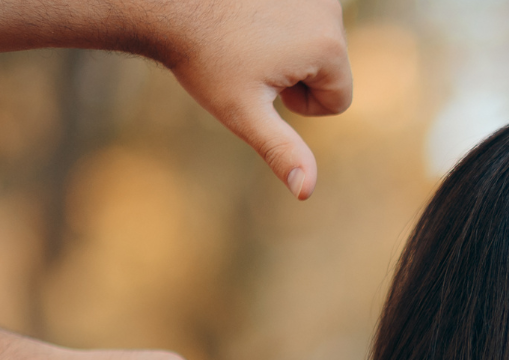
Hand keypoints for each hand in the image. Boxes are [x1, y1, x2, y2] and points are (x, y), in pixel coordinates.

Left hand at [135, 0, 350, 198]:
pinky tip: (248, 18)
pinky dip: (282, 22)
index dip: (300, 104)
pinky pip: (306, 16)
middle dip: (296, 74)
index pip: (339, 99)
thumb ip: (281, 150)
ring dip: (290, 48)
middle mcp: (331, 12)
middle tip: (250, 61)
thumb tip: (306, 192)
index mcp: (328, 48)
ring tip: (248, 38)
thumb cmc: (204, 60)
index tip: (262, 86)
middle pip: (331, 69)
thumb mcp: (243, 112)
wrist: (169, 5)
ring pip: (318, 42)